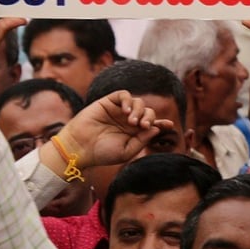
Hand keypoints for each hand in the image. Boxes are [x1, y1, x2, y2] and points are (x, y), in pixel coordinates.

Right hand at [57, 91, 173, 168]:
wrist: (80, 147)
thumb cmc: (102, 153)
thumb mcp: (127, 151)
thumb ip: (142, 140)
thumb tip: (156, 128)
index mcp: (134, 133)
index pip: (152, 125)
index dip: (162, 124)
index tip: (169, 125)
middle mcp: (128, 121)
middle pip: (148, 112)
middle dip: (149, 117)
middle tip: (143, 126)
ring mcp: (119, 111)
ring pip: (138, 102)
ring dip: (139, 110)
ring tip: (132, 122)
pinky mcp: (108, 102)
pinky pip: (123, 94)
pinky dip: (128, 100)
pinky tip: (126, 111)